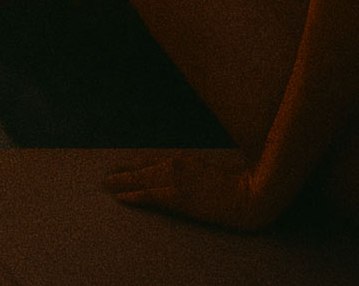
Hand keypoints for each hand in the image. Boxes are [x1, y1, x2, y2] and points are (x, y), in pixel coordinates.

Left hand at [103, 151, 280, 231]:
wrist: (252, 194)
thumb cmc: (239, 184)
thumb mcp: (215, 171)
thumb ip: (198, 172)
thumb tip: (192, 176)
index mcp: (185, 160)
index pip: (154, 161)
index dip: (136, 165)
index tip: (123, 166)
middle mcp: (177, 166)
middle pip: (143, 168)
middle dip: (123, 172)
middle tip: (107, 175)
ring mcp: (177, 180)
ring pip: (141, 180)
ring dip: (122, 182)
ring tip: (106, 184)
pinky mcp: (179, 197)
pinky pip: (150, 196)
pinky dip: (133, 196)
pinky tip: (121, 198)